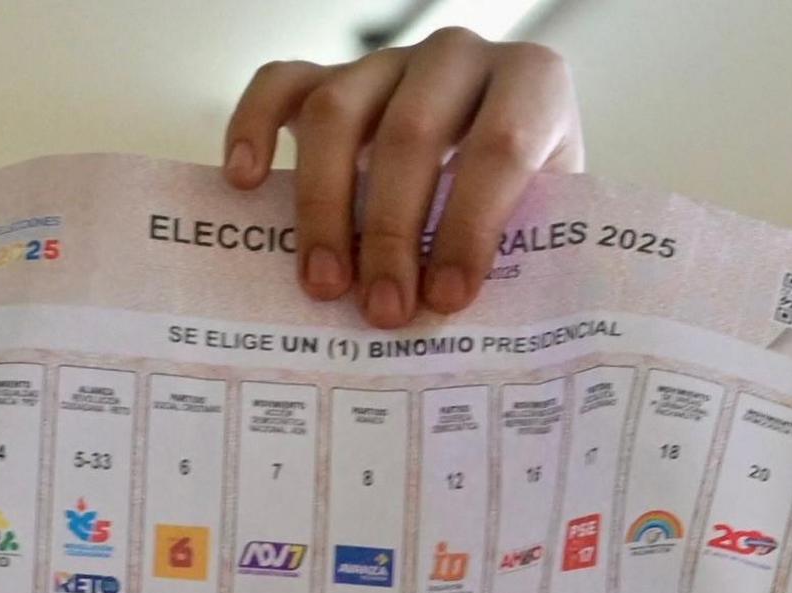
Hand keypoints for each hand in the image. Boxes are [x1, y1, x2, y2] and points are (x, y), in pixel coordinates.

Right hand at [224, 27, 584, 327]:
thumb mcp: (546, 219)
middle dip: (392, 233)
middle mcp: (458, 58)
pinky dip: (254, 127)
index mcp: (532, 84)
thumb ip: (521, 257)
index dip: (469, 227)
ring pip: (337, 112)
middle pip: (410, 133)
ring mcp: (391, 61)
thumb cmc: (526, 196)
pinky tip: (245, 182)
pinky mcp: (334, 71)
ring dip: (324, 207)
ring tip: (324, 285)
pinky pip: (281, 84)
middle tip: (383, 310)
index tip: (448, 299)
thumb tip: (474, 335)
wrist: (507, 148)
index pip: (499, 147)